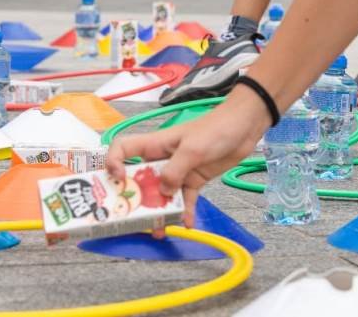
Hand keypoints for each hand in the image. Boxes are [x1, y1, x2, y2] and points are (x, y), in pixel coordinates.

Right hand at [106, 90, 270, 234]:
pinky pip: (184, 199)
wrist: (244, 126)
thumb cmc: (216, 129)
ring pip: (162, 194)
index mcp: (155, 144)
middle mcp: (162, 159)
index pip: (122, 149)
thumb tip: (162, 191)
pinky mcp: (194, 179)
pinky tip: (186, 223)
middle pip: (140, 180)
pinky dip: (184, 211)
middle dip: (136, 200)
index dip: (113, 163)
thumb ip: (175, 171)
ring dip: (160, 212)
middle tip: (135, 220)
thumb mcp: (193, 149)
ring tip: (160, 231)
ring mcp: (178, 170)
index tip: (119, 180)